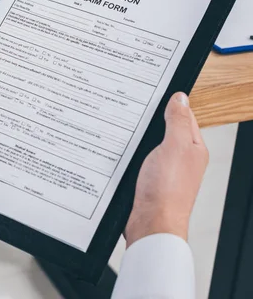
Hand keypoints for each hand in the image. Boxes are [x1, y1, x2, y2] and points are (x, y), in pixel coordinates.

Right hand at [125, 92, 208, 246]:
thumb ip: (178, 121)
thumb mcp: (175, 147)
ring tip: (125, 125)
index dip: (170, 102)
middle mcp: (180, 157)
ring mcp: (163, 169)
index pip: (184, 115)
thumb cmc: (167, 191)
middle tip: (134, 105)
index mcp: (193, 147)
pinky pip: (138, 157)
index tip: (152, 90)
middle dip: (150, 118)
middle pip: (165, 128)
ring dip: (137, 136)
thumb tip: (180, 98)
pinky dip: (129, 152)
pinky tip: (120, 148)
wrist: (150, 223)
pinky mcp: (147, 178)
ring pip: (149, 143)